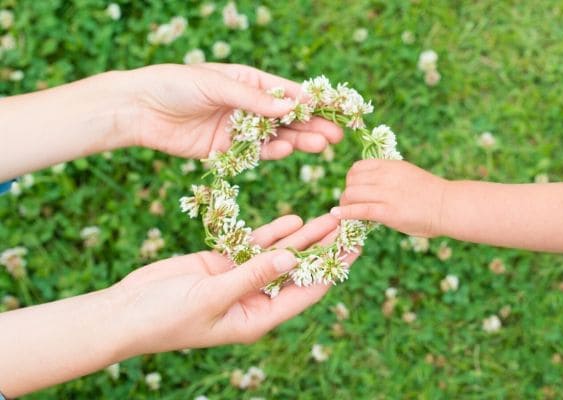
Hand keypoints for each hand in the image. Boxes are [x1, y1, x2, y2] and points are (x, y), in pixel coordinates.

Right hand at [111, 214, 357, 355]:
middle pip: (300, 270)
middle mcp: (255, 300)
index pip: (307, 290)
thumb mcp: (212, 297)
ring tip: (331, 216)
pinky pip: (255, 245)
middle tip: (351, 224)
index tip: (357, 247)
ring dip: (304, 237)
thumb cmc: (165, 316)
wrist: (127, 311)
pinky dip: (273, 232)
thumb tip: (293, 259)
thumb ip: (252, 275)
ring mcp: (240, 279)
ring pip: (281, 254)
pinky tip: (295, 219)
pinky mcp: (224, 263)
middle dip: (325, 248)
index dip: (334, 267)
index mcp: (258, 318)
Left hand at [118, 63, 342, 159]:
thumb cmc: (175, 85)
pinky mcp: (227, 150)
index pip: (287, 92)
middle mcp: (248, 106)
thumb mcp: (216, 85)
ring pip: (276, 136)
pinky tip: (285, 150)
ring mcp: (239, 129)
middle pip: (288, 118)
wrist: (139, 109)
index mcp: (248, 81)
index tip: (337, 109)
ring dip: (298, 140)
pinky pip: (255, 152)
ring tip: (319, 145)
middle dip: (313, 125)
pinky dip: (271, 152)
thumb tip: (291, 107)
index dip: (313, 101)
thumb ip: (253, 99)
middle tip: (336, 136)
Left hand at [330, 159, 447, 237]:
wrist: (449, 206)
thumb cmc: (431, 194)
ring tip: (346, 211)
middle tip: (349, 203)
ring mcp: (387, 194)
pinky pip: (359, 209)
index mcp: (391, 166)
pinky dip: (345, 212)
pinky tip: (337, 214)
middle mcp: (386, 177)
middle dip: (347, 192)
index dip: (351, 179)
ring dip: (345, 203)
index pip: (358, 167)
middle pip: (351, 180)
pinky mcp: (388, 212)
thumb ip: (389, 176)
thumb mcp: (407, 175)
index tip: (354, 189)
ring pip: (352, 194)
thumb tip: (369, 183)